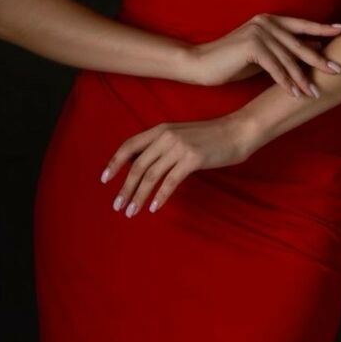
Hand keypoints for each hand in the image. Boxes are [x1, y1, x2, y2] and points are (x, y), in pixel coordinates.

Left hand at [99, 114, 247, 216]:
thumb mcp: (180, 135)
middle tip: (117, 206)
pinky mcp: (192, 158)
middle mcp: (166, 135)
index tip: (104, 179)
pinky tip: (153, 207)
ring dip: (139, 195)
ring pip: (151, 175)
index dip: (114, 162)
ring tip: (131, 212)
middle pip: (137, 165)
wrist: (236, 132)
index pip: (129, 145)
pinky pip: (170, 181)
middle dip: (125, 187)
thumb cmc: (208, 136)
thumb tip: (139, 164)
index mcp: (160, 129)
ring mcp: (179, 146)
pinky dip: (160, 196)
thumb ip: (160, 146)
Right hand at [190, 13, 340, 97]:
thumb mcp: (263, 53)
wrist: (202, 63)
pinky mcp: (251, 46)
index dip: (323, 27)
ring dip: (303, 78)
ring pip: (288, 59)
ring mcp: (258, 32)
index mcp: (270, 20)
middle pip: (299, 43)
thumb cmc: (233, 60)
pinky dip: (285, 82)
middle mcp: (266, 22)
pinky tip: (294, 94)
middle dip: (319, 59)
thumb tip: (313, 49)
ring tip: (315, 93)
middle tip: (338, 70)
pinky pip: (274, 67)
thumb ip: (284, 49)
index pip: (302, 24)